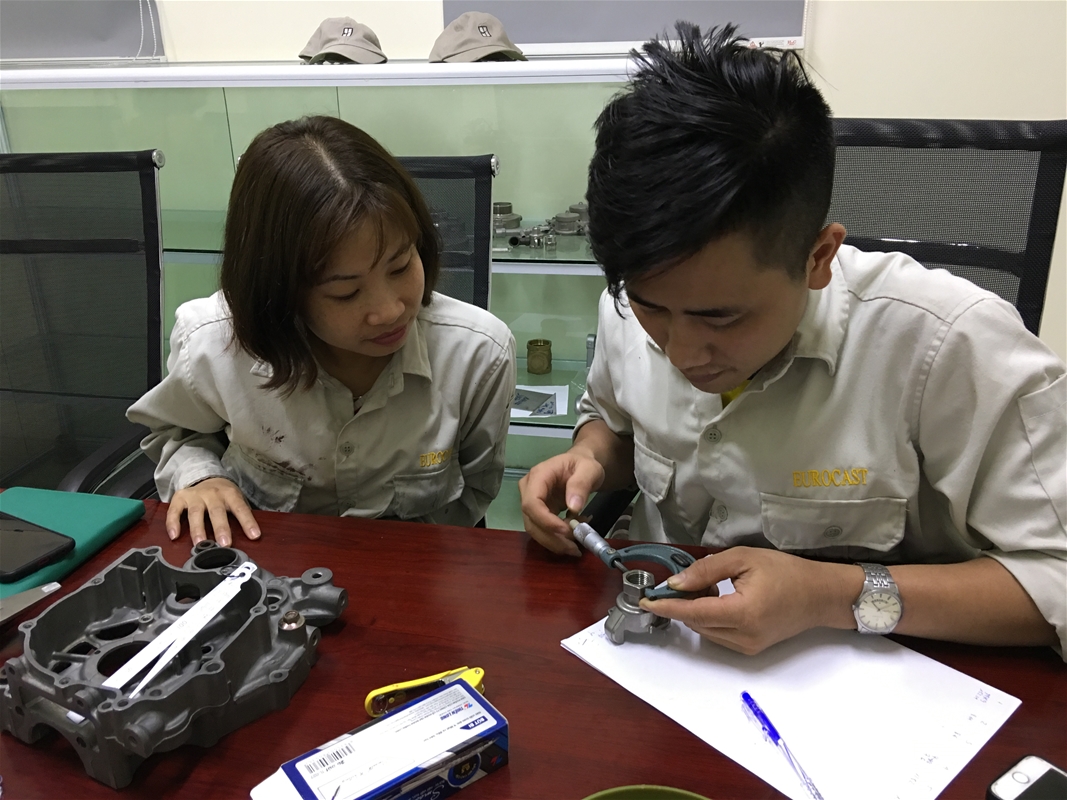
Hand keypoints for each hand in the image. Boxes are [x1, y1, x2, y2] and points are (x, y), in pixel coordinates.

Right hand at [167, 477, 260, 547]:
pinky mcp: (180, 498)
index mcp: (229, 494)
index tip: (254, 536)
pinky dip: (173, 523)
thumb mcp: (235, 500)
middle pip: (217, 511)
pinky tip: (174, 536)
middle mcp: (212, 493)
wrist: (206, 477)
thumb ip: (240, 515)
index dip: (248, 522)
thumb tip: (251, 537)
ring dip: (198, 529)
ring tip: (200, 544)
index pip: (240, 508)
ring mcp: (195, 495)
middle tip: (225, 544)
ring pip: (196, 513)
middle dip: (221, 528)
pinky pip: (174, 511)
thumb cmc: (223, 495)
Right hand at [518, 451, 605, 555]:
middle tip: (575, 547)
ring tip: (578, 545)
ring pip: (535, 530)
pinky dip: (559, 539)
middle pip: (531, 521)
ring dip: (555, 543)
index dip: (546, 521)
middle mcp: (529, 490)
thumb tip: (573, 507)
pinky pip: (543, 531)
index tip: (566, 531)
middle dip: (552, 538)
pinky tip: (576, 534)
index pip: (532, 503)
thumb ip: (581, 484)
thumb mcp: (589, 469)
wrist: (580, 465)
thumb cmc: (583, 464)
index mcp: (538, 476)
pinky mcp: (538, 513)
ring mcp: (531, 503)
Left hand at [641, 547, 857, 654]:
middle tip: (680, 581)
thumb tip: (676, 583)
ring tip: (704, 588)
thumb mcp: (744, 559)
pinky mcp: (751, 649)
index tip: (646, 600)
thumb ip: (707, 570)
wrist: (820, 595)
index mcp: (742, 613)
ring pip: (705, 631)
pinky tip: (716, 600)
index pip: (693, 613)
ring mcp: (748, 646)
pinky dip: (709, 619)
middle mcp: (743, 636)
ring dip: (695, 612)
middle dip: (681, 604)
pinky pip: (718, 635)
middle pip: (696, 623)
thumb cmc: (786, 572)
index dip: (667, 607)